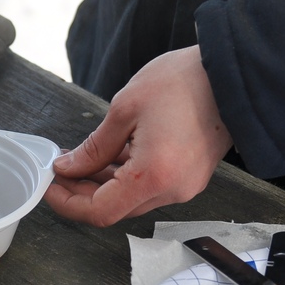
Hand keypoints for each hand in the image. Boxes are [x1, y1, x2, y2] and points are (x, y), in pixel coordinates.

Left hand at [43, 47, 233, 226]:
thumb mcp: (125, 108)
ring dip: (103, 183)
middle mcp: (172, 189)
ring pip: (132, 198)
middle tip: (61, 169)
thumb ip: (93, 146)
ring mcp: (185, 185)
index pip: (100, 211)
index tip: (50, 186)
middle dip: (82, 191)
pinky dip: (126, 176)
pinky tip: (109, 155)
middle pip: (115, 207)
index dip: (69, 203)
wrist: (234, 73)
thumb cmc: (185, 82)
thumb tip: (68, 168)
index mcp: (153, 176)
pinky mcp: (191, 175)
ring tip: (81, 157)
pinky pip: (150, 186)